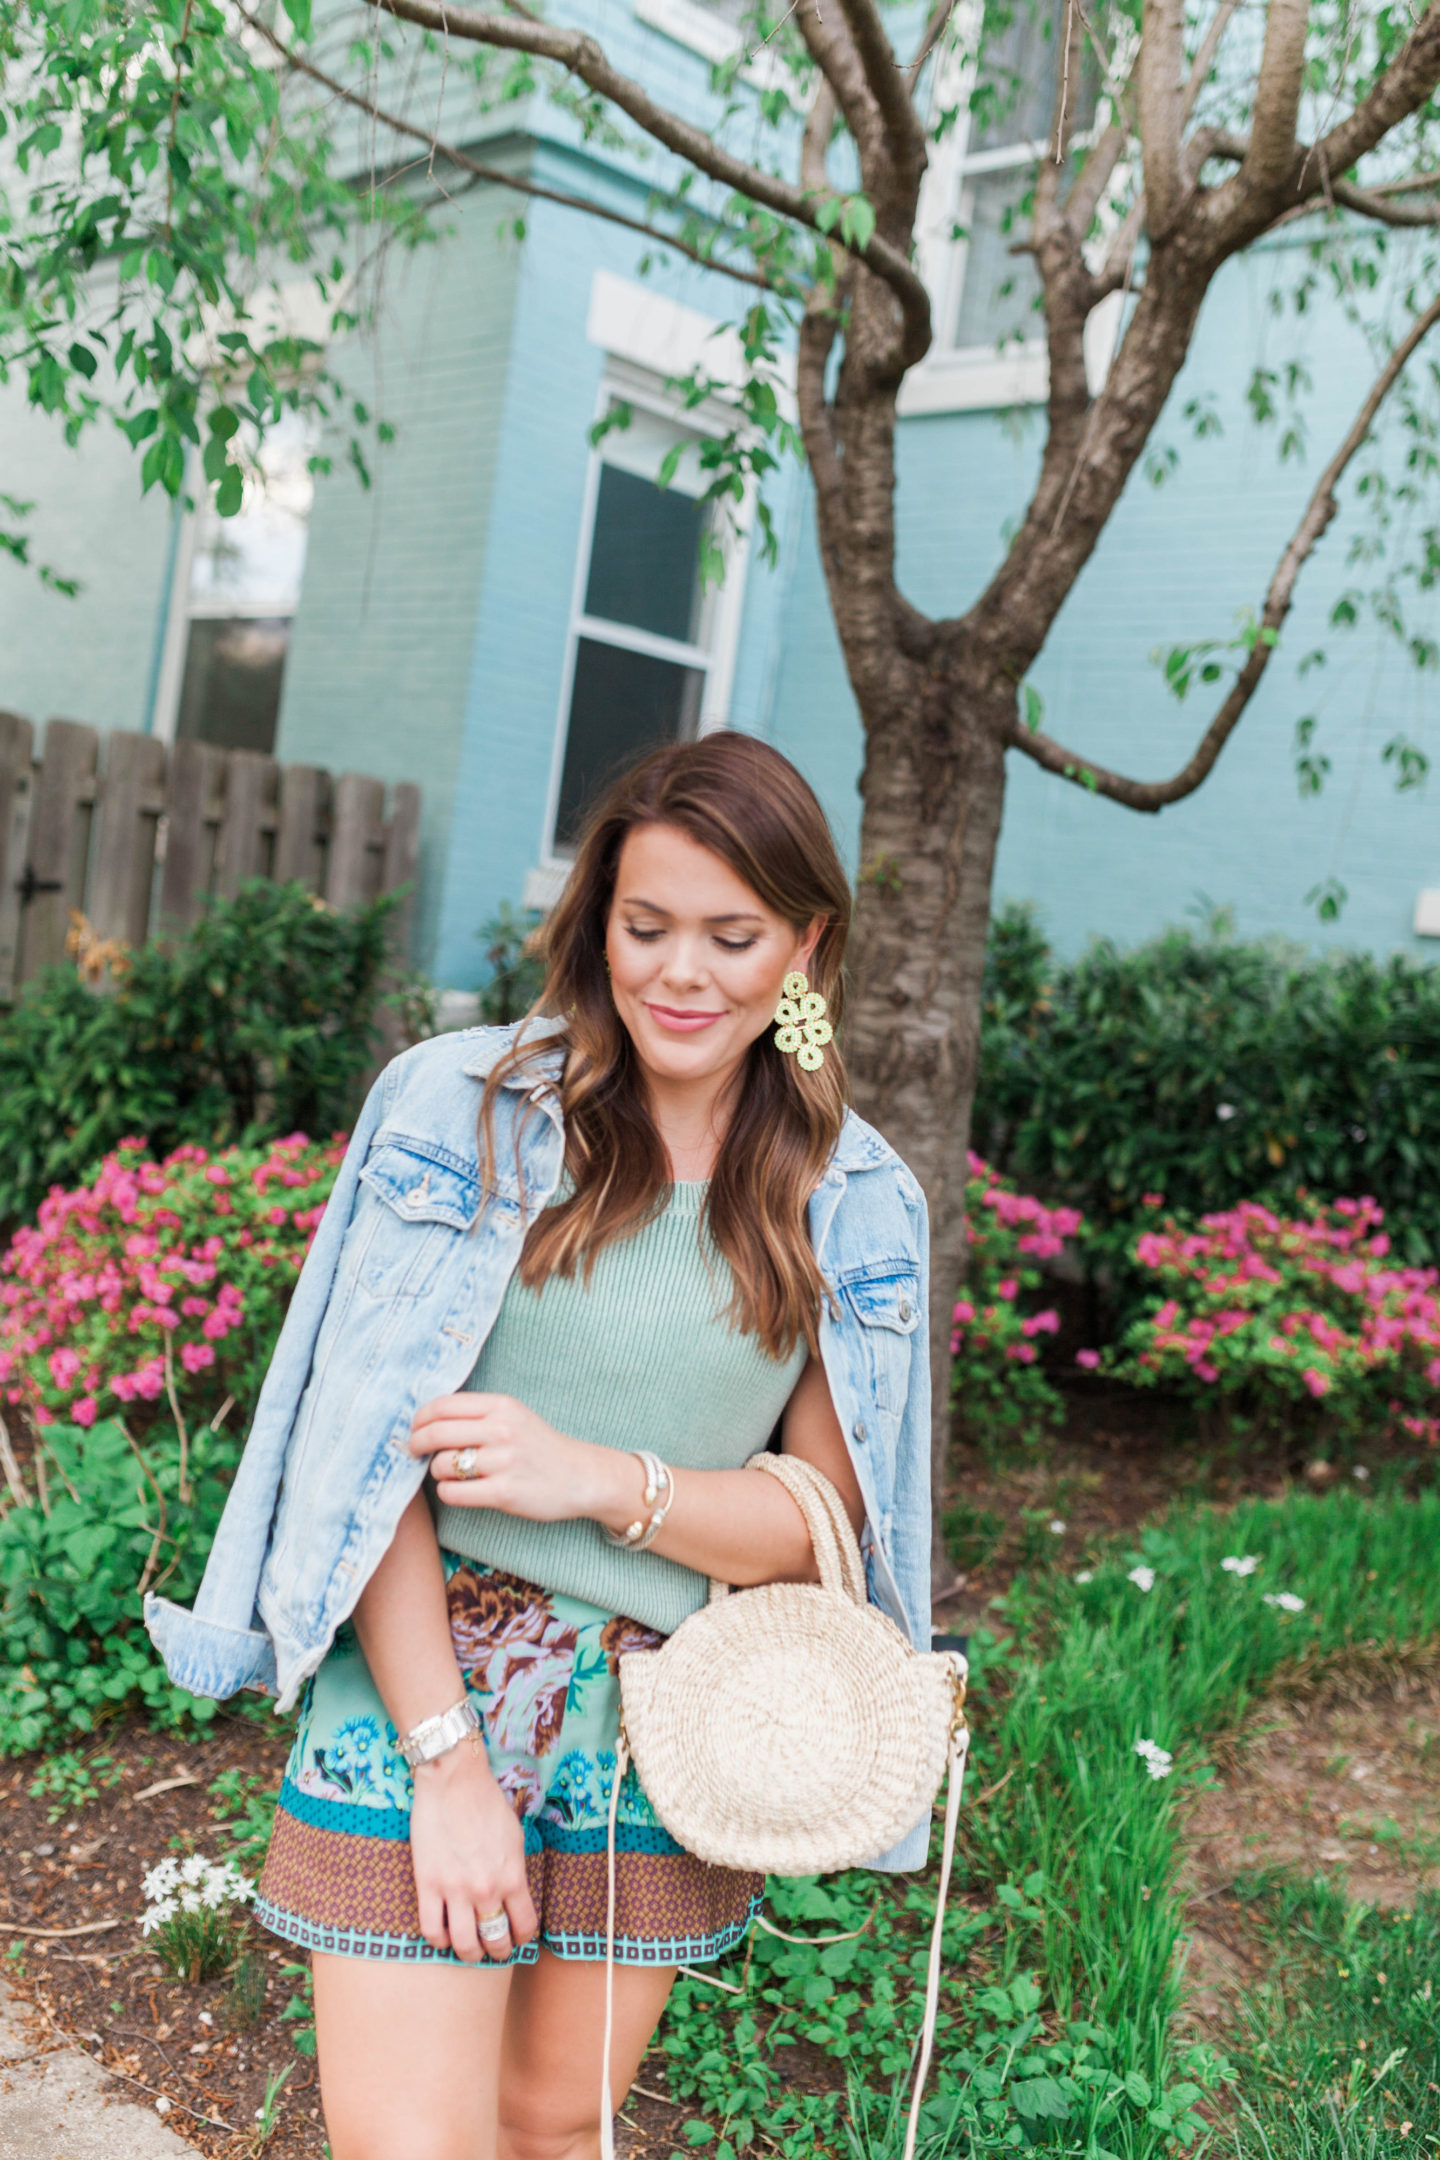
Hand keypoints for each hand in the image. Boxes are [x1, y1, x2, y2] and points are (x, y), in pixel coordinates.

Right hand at [408, 1741, 537, 1962]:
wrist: (453, 1780)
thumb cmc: (486, 1802)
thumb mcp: (515, 1836)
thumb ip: (515, 1869)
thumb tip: (515, 1894)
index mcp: (513, 1876)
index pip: (525, 1925)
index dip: (522, 1937)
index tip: (517, 1936)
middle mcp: (486, 1889)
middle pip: (495, 1940)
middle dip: (497, 1951)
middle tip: (492, 1948)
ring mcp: (455, 1889)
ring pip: (464, 1945)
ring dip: (469, 1953)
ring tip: (468, 1949)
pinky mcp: (428, 1884)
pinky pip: (432, 1929)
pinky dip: (439, 1940)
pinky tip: (443, 1933)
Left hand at [410, 1392, 638, 1525]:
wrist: (581, 1476)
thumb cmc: (540, 1446)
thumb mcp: (514, 1416)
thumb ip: (477, 1414)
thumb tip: (427, 1419)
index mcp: (501, 1406)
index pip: (442, 1405)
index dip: (420, 1418)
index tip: (415, 1428)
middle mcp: (502, 1430)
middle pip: (436, 1433)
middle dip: (417, 1444)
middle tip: (415, 1452)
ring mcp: (504, 1462)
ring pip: (442, 1465)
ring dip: (437, 1471)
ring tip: (448, 1474)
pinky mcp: (504, 1492)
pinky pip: (454, 1492)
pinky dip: (447, 1493)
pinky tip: (458, 1490)